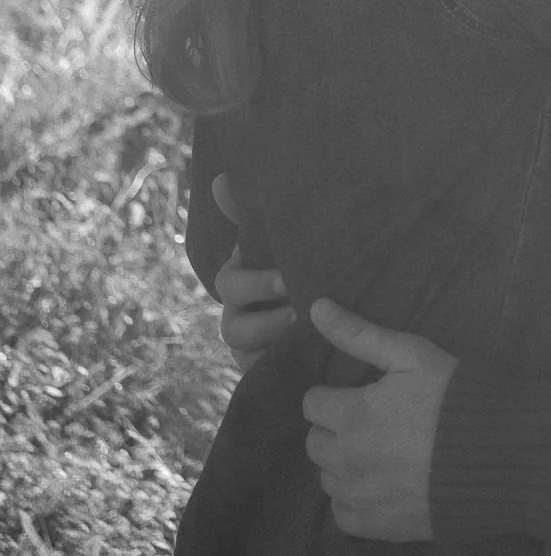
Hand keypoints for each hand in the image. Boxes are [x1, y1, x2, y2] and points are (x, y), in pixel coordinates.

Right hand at [211, 174, 292, 371]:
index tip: (287, 278)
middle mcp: (238, 315)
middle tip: (299, 306)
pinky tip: (306, 361)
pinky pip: (260, 376)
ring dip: (273, 343)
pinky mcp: (265, 372)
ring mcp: (249, 348)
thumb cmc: (298, 264)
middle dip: (266, 316)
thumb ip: (252, 212)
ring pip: (244, 353)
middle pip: (235, 326)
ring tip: (305, 333)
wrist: (324, 310)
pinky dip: (278, 368)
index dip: (255, 282)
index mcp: (239, 281)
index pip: (230, 281)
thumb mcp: (280, 240)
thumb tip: (220, 179)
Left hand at [302, 298, 456, 540]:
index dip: (333, 394)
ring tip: (376, 450)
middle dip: (335, 427)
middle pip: (315, 442)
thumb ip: (359, 334)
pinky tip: (377, 483)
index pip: (312, 404)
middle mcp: (347, 459)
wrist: (497, 454)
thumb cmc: (454, 396)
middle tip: (368, 420)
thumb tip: (316, 306)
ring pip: (327, 478)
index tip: (357, 394)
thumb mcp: (410, 354)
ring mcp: (361, 497)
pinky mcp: (377, 527)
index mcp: (352, 414)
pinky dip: (353, 499)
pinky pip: (343, 514)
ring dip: (342, 462)